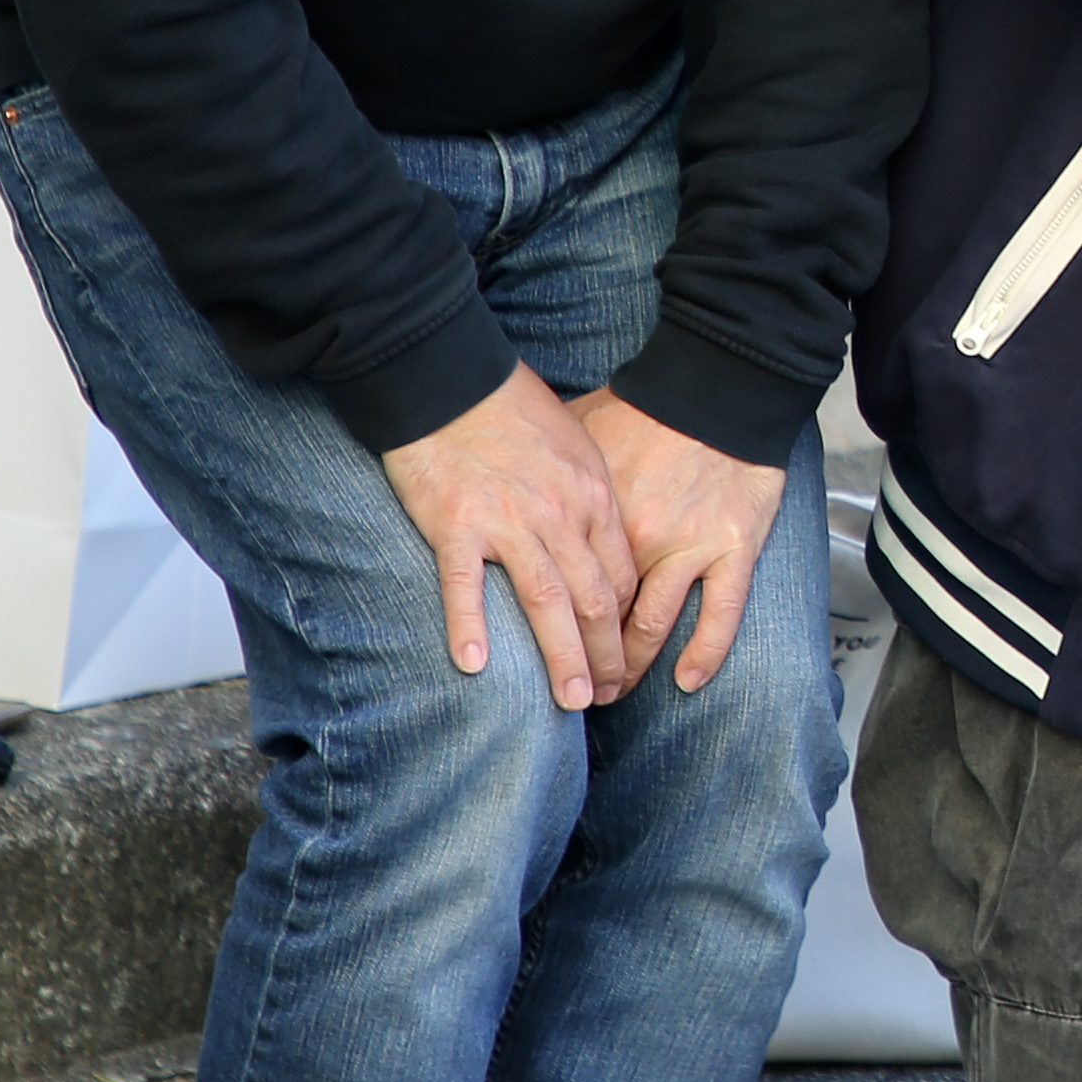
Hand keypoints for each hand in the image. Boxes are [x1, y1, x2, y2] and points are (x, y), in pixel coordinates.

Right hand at [381, 364, 637, 710]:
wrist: (453, 379)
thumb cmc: (513, 409)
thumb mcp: (577, 445)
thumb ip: (591, 495)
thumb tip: (603, 540)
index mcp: (592, 497)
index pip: (622, 576)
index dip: (628, 624)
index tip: (628, 658)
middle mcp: (559, 514)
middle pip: (595, 599)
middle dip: (608, 655)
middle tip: (611, 698)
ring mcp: (508, 520)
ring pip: (546, 600)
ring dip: (563, 656)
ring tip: (574, 701)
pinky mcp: (456, 522)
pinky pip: (465, 583)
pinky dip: (470, 624)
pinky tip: (476, 664)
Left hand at [569, 389, 793, 693]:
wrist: (715, 389)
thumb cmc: (644, 408)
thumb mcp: (579, 435)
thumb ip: (549, 473)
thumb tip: (502, 478)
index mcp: (597, 515)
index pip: (565, 586)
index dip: (549, 625)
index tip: (539, 648)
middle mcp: (640, 538)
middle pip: (602, 616)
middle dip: (585, 659)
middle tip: (573, 690)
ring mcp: (689, 546)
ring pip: (653, 625)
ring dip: (632, 666)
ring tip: (615, 690)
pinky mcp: (733, 547)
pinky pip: (721, 612)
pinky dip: (705, 650)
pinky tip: (689, 680)